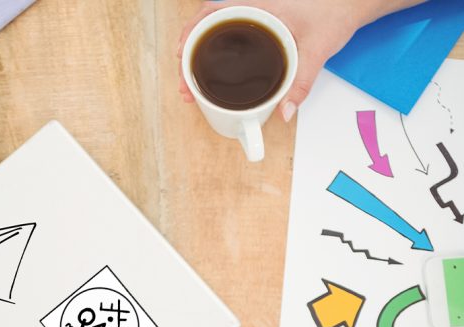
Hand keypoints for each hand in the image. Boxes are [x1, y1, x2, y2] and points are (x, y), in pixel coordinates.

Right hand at [177, 1, 397, 119]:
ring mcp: (253, 20)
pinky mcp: (258, 31)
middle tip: (185, 86)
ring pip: (214, 36)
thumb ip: (301, 83)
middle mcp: (252, 11)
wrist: (347, 5)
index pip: (213, 11)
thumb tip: (285, 113)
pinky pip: (227, 40)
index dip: (192, 32)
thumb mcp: (317, 50)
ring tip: (192, 87)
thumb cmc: (333, 15)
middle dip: (189, 56)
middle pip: (207, 28)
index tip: (182, 54)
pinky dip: (213, 58)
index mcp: (260, 7)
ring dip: (198, 60)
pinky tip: (210, 79)